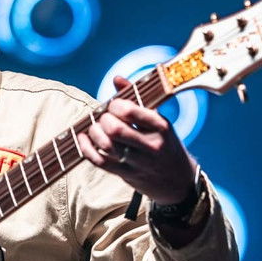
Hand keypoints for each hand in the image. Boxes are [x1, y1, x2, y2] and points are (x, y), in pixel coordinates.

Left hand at [77, 76, 197, 203]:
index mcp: (161, 127)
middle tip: (103, 118)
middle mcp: (152, 146)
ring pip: (107, 146)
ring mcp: (139, 163)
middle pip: (116, 130)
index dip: (115, 105)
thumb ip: (137, 99)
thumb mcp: (159, 121)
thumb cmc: (165, 144)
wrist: (178, 181)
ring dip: (94, 133)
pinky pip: (101, 162)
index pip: (131, 111)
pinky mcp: (127, 176)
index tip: (113, 105)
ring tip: (94, 128)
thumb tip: (116, 79)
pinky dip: (87, 149)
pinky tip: (84, 139)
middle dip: (103, 120)